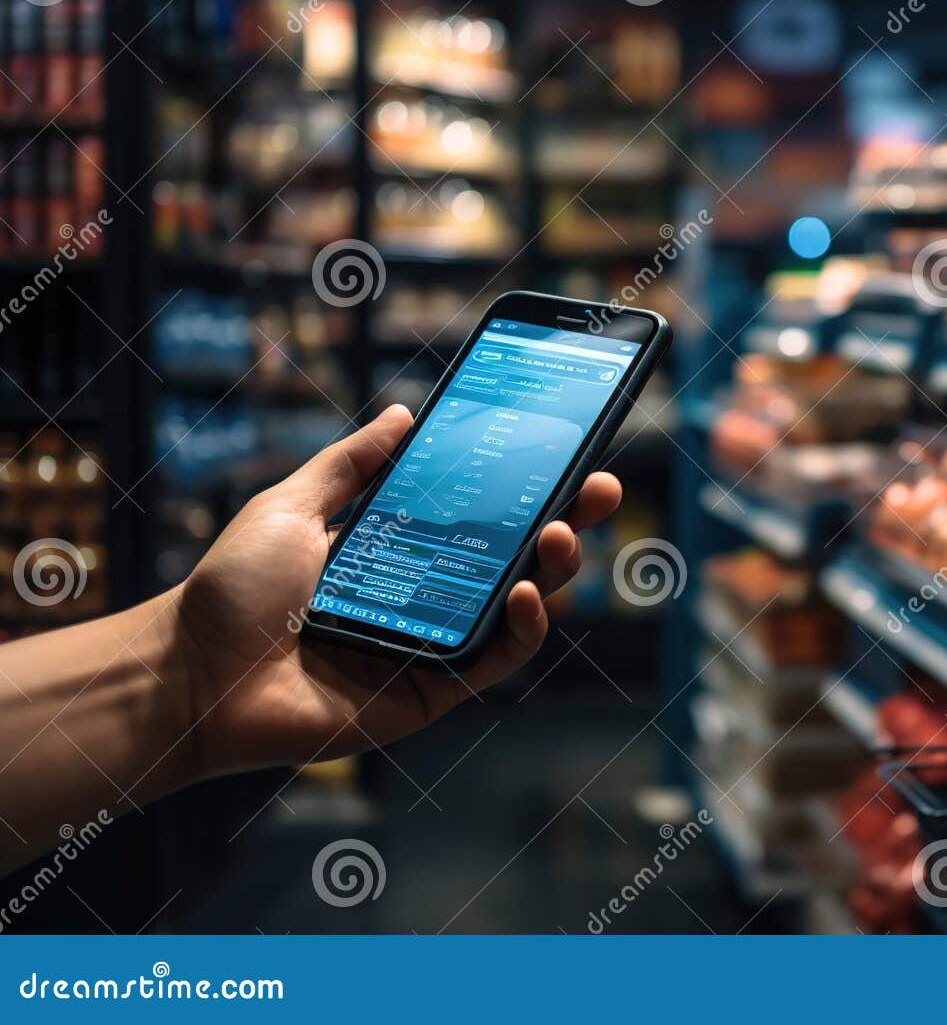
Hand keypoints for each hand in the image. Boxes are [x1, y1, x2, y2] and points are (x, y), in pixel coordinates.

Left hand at [173, 404, 621, 777]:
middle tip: (596, 486)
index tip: (567, 448)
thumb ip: (351, 464)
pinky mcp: (431, 690)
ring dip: (553, 568)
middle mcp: (427, 595)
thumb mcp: (292, 505)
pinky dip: (523, 630)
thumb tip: (404, 414)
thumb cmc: (232, 589)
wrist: (190, 673)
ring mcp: (434, 643)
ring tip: (561, 532)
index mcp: (401, 549)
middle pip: (515, 556)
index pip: (481, 512)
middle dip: (567, 519)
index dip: (528, 484)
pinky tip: (527, 594)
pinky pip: (494, 661)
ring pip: (519, 607)